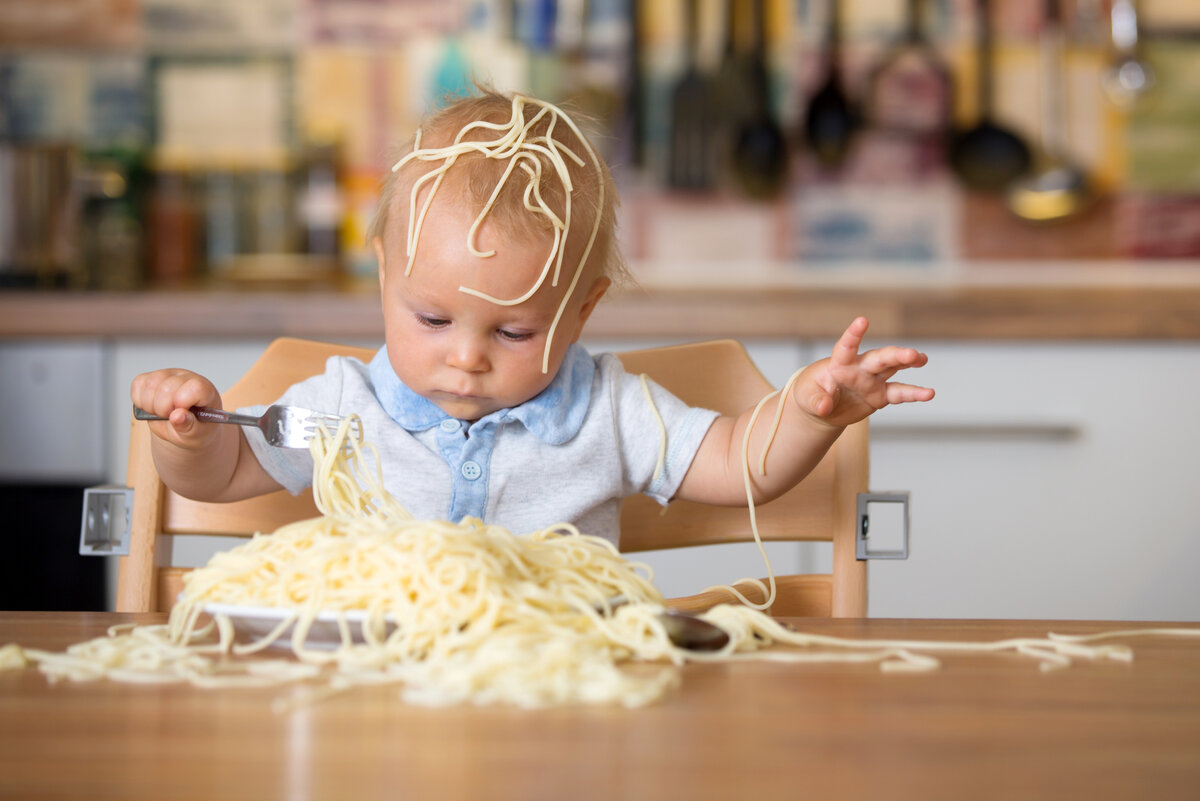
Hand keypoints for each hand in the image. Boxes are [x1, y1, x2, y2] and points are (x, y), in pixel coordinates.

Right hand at [130, 369, 223, 448]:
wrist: (183, 429)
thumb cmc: (194, 429)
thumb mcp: (196, 435)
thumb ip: (188, 427)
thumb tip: (177, 417)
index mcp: (206, 391)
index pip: (196, 387)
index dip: (183, 401)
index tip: (178, 414)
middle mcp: (188, 378)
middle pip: (167, 387)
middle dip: (163, 409)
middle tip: (170, 417)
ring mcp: (169, 375)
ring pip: (151, 384)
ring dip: (150, 405)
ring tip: (161, 413)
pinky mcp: (152, 377)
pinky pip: (138, 384)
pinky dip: (140, 400)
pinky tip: (151, 407)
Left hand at [792, 317, 933, 427]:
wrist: (822, 408)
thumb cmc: (811, 394)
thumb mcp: (806, 398)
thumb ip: (816, 401)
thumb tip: (824, 407)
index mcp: (839, 364)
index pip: (846, 347)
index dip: (853, 335)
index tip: (862, 321)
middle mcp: (859, 368)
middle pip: (879, 358)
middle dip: (895, 355)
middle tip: (911, 354)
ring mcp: (871, 380)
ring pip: (893, 367)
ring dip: (908, 362)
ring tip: (922, 358)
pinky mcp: (880, 395)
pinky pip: (899, 393)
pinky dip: (914, 394)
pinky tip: (929, 393)